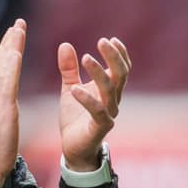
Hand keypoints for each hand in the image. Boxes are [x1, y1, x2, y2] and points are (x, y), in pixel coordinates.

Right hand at [0, 19, 26, 187]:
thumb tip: (3, 102)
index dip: (5, 50)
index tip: (14, 35)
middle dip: (9, 42)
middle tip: (18, 23)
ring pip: (2, 67)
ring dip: (10, 46)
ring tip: (19, 28)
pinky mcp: (0, 109)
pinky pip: (7, 82)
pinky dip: (10, 65)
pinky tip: (16, 51)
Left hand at [58, 37, 131, 170]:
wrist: (74, 147)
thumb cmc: (75, 118)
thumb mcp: (69, 88)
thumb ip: (69, 69)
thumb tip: (65, 44)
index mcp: (109, 91)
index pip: (122, 69)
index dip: (120, 54)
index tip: (111, 39)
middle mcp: (113, 101)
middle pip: (120, 75)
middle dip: (113, 57)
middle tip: (102, 41)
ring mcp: (108, 114)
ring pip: (110, 90)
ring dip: (99, 73)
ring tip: (86, 58)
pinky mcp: (99, 127)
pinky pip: (96, 111)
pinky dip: (86, 99)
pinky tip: (74, 89)